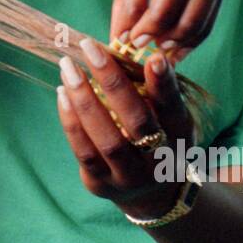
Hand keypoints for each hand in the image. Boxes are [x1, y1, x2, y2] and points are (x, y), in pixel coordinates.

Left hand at [55, 37, 196, 217]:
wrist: (150, 194)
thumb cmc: (159, 140)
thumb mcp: (170, 118)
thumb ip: (159, 91)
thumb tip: (143, 53)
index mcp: (180, 138)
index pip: (173, 109)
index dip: (164, 85)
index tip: (153, 58)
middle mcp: (158, 161)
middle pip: (137, 122)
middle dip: (112, 82)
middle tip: (90, 48)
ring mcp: (129, 177)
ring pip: (106, 139)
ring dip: (83, 99)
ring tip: (68, 68)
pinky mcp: (101, 184)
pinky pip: (83, 152)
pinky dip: (71, 121)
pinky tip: (62, 94)